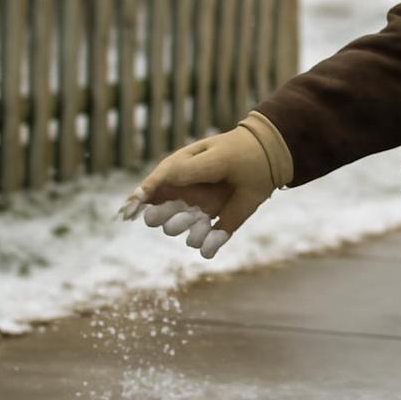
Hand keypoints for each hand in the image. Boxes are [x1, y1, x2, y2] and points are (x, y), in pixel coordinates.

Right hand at [117, 112, 292, 258]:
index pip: (149, 192)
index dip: (136, 202)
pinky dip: (207, 246)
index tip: (129, 211)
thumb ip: (183, 172)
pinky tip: (209, 246)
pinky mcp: (219, 225)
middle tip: (181, 210)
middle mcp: (184, 197)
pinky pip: (207, 244)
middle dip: (166, 218)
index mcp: (176, 175)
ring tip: (201, 219)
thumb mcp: (211, 159)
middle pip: (161, 217)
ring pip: (183, 232)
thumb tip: (150, 190)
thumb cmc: (237, 153)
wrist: (270, 158)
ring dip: (188, 230)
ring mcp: (201, 212)